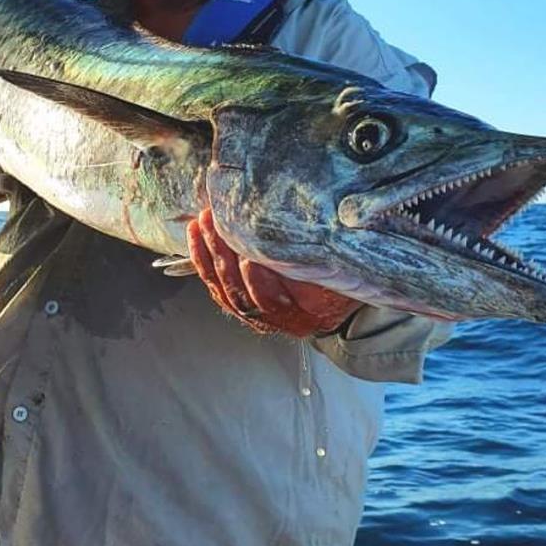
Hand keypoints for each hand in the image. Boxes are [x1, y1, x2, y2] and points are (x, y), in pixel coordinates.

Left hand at [187, 208, 359, 336]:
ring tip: (202, 224)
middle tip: (215, 225)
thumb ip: (325, 253)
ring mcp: (262, 317)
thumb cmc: (349, 271)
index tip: (248, 259)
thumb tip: (311, 225)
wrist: (347, 286)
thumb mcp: (346, 263)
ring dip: (210, 255)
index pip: (277, 302)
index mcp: (312, 314)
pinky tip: (196, 236)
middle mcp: (285, 321)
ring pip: (227, 292)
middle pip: (245, 295)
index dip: (259, 282)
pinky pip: (217, 287)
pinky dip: (203, 261)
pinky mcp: (245, 305)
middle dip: (225, 257)